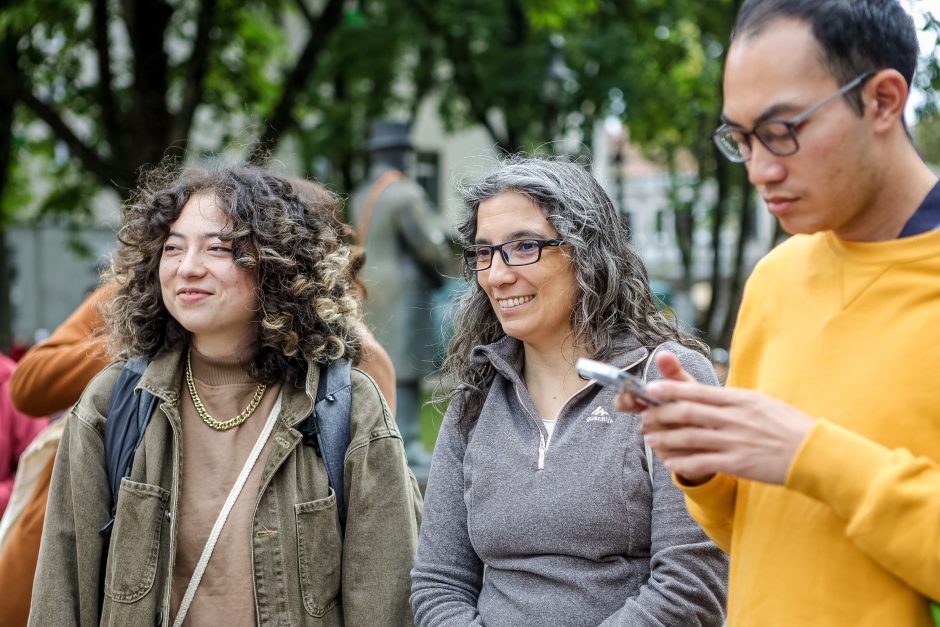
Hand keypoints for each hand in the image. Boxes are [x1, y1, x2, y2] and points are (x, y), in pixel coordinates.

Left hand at [617, 351, 814, 484]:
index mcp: (740, 399)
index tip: (651, 388)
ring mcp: (736, 441)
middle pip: (688, 412)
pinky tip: (671, 463)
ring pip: (690, 437)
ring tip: (650, 439)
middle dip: (661, 414)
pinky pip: (703, 462)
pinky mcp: (738, 464)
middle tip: (644, 416)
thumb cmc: (791, 427)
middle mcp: (735, 418)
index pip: (698, 391)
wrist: (815, 454)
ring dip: (666, 438)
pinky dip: (684, 463)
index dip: (671, 390)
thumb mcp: (763, 404)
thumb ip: (737, 401)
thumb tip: (714, 396)